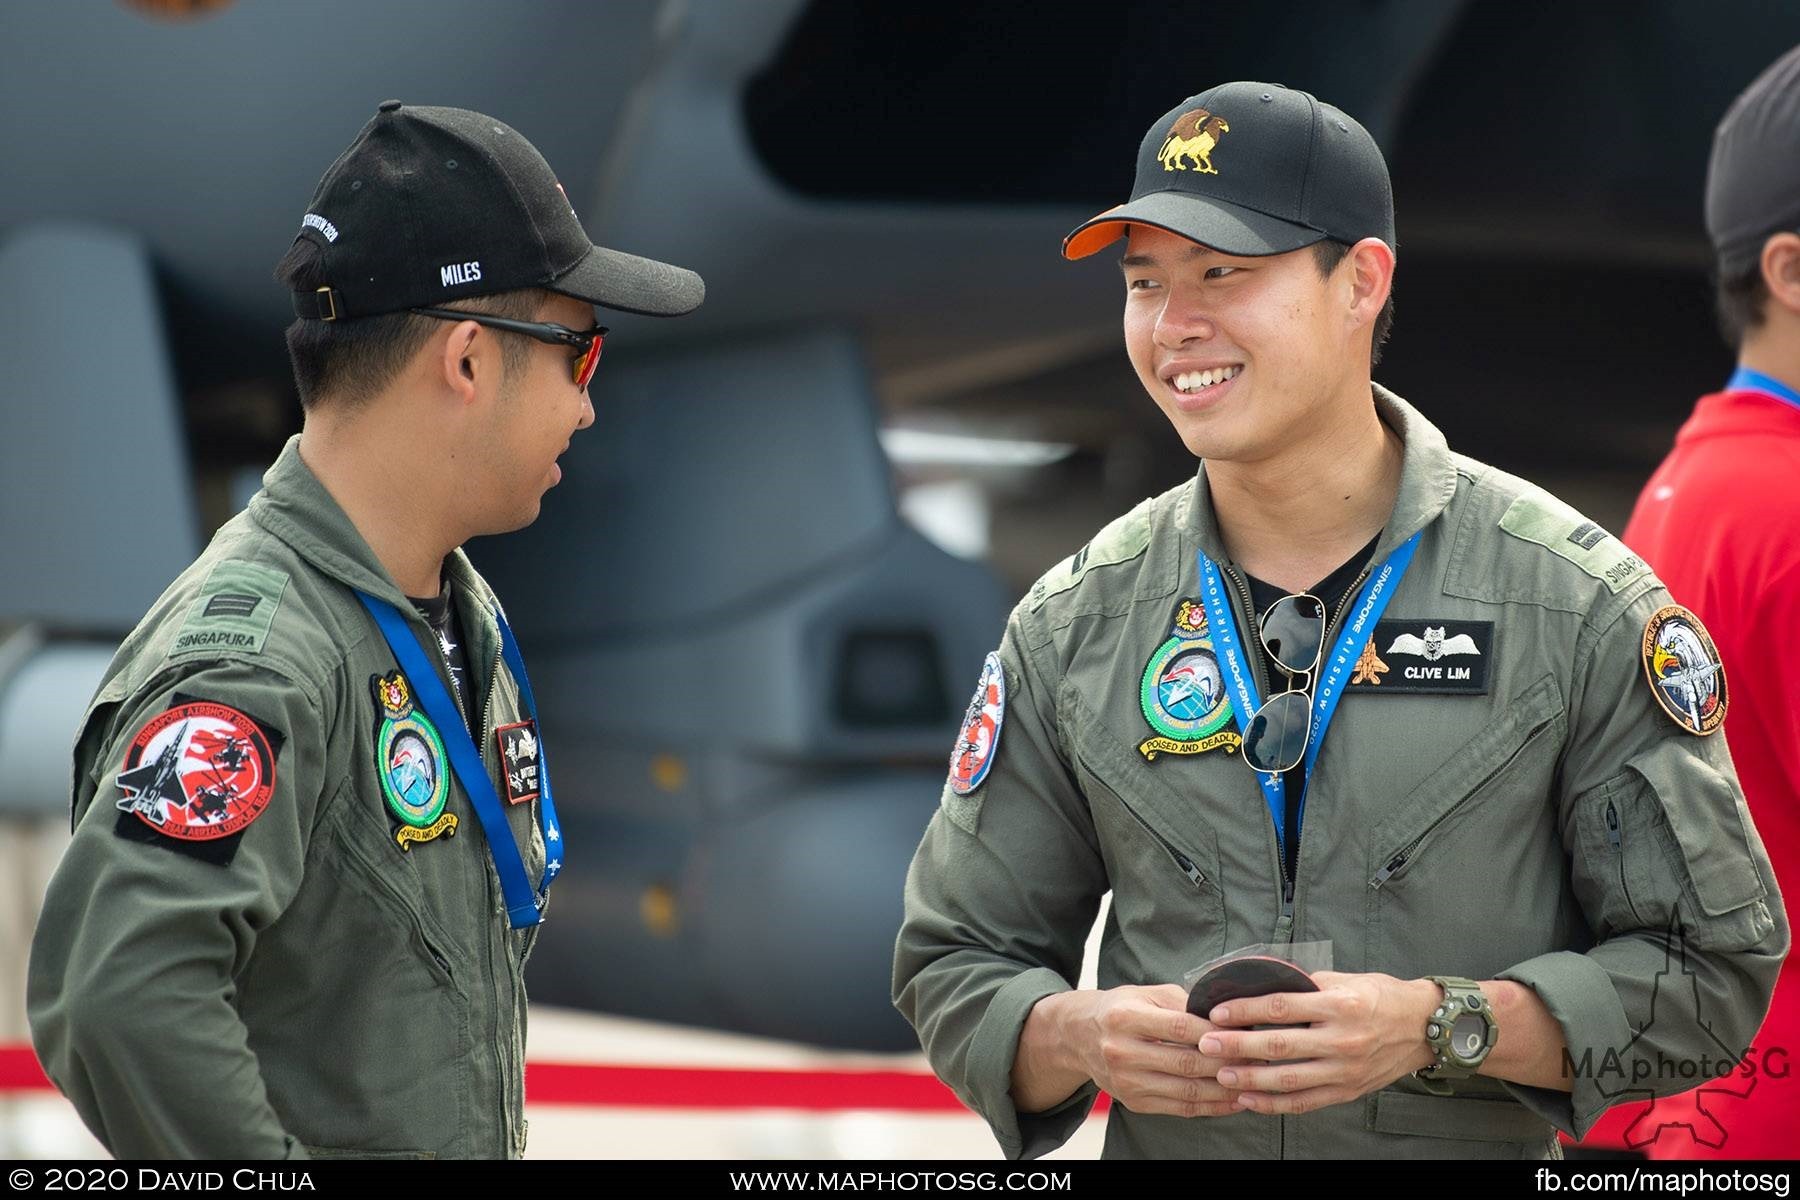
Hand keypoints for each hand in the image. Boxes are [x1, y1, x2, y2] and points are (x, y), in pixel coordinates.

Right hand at [1015, 984, 1250, 1118]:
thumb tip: (1227, 1016)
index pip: (1179, 1028)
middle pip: (1186, 1062)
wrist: (1078, 1037)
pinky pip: (1180, 1109)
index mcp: (1124, 1017)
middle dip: (1228, 1063)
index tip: (1246, 1034)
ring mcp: (1126, 1081)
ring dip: (1226, 1089)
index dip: (1216, 1033)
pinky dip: (1211, 1107)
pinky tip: (1234, 1099)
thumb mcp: (1145, 994)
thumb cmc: (1121, 1009)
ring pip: (1187, 1091)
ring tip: (1254, 1082)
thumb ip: (1183, 1002)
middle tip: (1260, 1059)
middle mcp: (1121, 1051)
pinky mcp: (1133, 1102)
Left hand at [1195, 971, 1439, 1116]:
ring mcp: (1345, 1070)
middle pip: (1280, 1045)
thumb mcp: (1346, 979)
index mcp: (1340, 1005)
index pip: (1283, 1007)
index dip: (1246, 1010)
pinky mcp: (1347, 1091)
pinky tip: (1249, 1100)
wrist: (1424, 1027)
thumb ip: (1306, 983)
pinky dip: (1274, 1104)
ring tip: (1221, 1075)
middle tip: (1207, 1044)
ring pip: (1289, 1080)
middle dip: (1238, 1046)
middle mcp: (1343, 1040)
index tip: (1218, 1012)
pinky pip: (1305, 1102)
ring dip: (1250, 1080)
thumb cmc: (1381, 996)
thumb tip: (1262, 979)